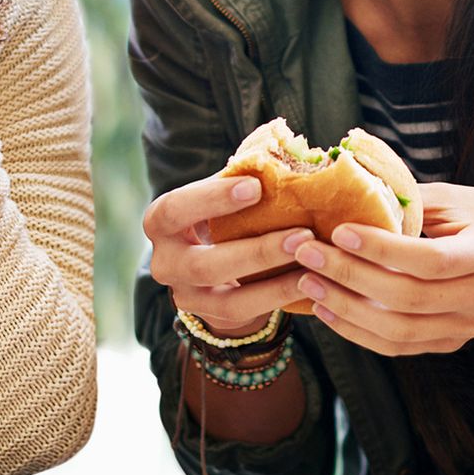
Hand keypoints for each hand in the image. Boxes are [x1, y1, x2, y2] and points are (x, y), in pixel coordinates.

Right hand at [144, 175, 312, 337]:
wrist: (211, 263)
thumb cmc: (220, 213)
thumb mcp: (220, 195)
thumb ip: (240, 179)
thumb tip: (283, 157)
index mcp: (161, 221)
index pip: (175, 210)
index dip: (212, 199)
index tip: (256, 187)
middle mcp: (164, 263)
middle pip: (203, 265)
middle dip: (257, 252)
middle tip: (302, 235)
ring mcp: (185, 296)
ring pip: (228, 299)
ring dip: (275, 282)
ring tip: (312, 262)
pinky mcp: (210, 317)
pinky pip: (246, 314)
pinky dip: (280, 298)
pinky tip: (310, 283)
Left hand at [285, 181, 473, 361]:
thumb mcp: (464, 199)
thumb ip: (413, 200)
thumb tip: (352, 188)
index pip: (431, 260)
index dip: (383, 250)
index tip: (340, 231)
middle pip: (409, 299)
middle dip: (351, 277)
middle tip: (307, 254)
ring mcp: (469, 327)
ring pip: (401, 332)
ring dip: (347, 310)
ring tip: (308, 285)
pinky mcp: (452, 342)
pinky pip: (400, 347)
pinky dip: (359, 333)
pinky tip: (328, 311)